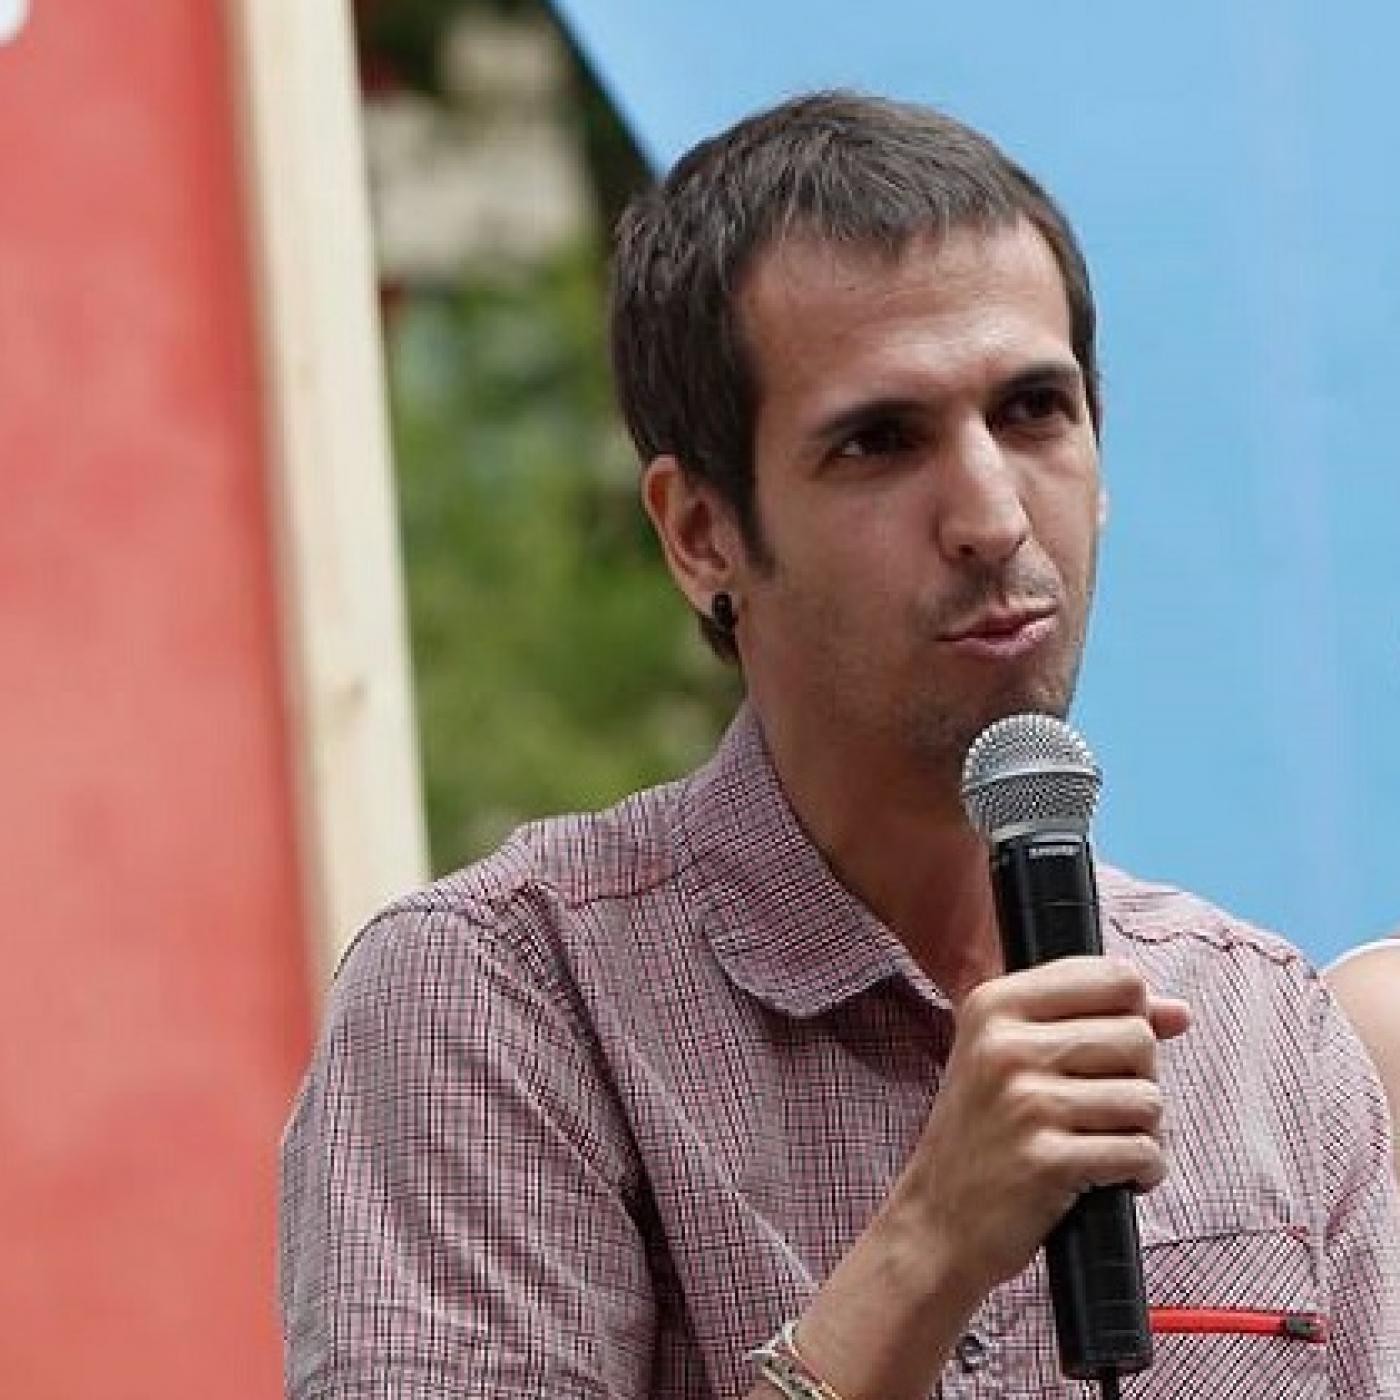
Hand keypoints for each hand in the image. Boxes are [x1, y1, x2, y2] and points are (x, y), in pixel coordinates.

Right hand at [885, 956, 1190, 1304]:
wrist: (936, 1220)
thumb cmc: (984, 1133)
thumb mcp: (1014, 1057)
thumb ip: (1093, 1021)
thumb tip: (1178, 1012)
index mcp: (994, 1004)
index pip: (1114, 978)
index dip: (1134, 1016)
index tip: (1112, 1051)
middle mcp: (1005, 1044)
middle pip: (1138, 1036)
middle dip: (1139, 1078)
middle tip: (1105, 1107)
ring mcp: (1025, 1102)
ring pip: (1147, 1098)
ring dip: (1144, 1131)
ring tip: (1105, 1143)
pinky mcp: (1046, 1160)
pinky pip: (1141, 1152)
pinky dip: (1142, 1171)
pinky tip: (1109, 1177)